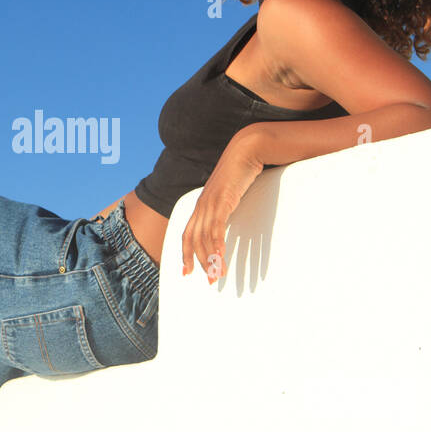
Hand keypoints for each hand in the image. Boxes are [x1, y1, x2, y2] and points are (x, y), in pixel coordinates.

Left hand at [181, 131, 264, 282]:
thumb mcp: (227, 193)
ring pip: (205, 237)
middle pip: (194, 241)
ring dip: (211, 258)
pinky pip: (217, 227)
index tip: (187, 272)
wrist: (246, 150)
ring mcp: (210, 203)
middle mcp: (201, 206)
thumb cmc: (239, 171)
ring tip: (219, 274)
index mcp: (201, 206)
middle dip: (199, 263)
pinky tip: (221, 256)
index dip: (184, 254)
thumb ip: (223, 207)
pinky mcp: (222, 200)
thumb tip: (225, 220)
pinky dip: (217, 243)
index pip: (187, 234)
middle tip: (210, 280)